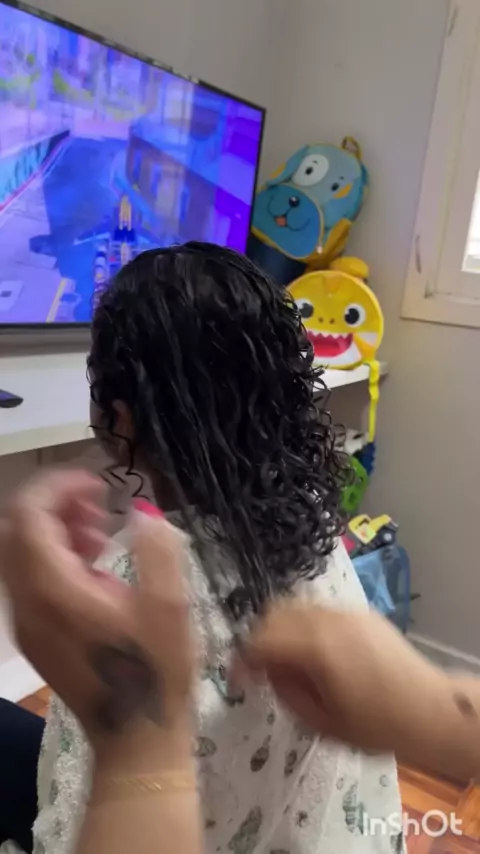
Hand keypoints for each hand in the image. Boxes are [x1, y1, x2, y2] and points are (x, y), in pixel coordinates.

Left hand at [1, 470, 193, 766]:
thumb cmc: (155, 668)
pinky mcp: (34, 633)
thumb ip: (157, 547)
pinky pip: (28, 578)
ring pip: (19, 553)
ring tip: (103, 535)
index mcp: (53, 590)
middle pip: (16, 529)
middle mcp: (26, 602)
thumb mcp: (169, 603)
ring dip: (54, 530)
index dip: (59, 486)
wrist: (136, 736)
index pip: (29, 515)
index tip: (101, 485)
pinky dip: (53, 556)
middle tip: (101, 506)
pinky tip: (95, 566)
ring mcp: (25, 620)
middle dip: (54, 505)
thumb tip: (142, 511)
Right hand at [237, 603, 449, 756]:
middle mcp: (327, 618)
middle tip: (260, 669)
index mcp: (314, 646)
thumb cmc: (375, 725)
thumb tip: (268, 671)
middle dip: (259, 637)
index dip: (240, 659)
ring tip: (288, 659)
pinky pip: (320, 609)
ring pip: (296, 605)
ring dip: (281, 627)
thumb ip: (287, 691)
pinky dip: (305, 624)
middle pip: (273, 612)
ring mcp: (346, 610)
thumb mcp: (321, 721)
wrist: (429, 709)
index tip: (237, 679)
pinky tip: (316, 652)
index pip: (259, 639)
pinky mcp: (361, 611)